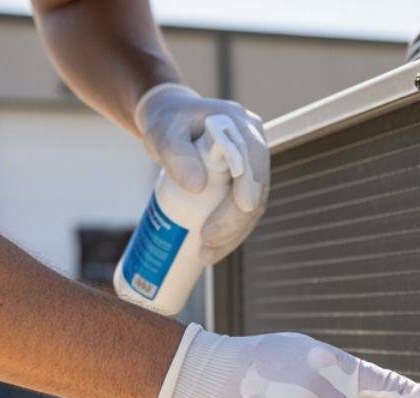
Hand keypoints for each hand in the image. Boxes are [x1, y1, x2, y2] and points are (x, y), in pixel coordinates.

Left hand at [135, 84, 268, 262]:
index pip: (254, 156)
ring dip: (233, 234)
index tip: (242, 208)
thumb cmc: (167, 123)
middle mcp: (251, 146)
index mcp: (239, 125)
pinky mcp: (240, 186)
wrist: (170, 122)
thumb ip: (176, 155)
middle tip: (207, 242)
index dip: (251, 183)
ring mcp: (248, 168)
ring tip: (205, 254)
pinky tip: (213, 249)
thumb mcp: (163, 134)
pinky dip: (229, 233)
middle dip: (236, 221)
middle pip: (256, 189)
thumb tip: (197, 187)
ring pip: (251, 207)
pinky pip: (241, 212)